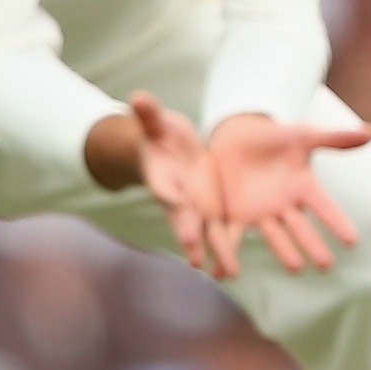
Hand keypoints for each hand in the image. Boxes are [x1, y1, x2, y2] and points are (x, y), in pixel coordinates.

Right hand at [119, 93, 223, 273]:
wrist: (172, 150)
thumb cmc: (161, 136)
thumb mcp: (157, 123)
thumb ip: (149, 114)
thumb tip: (137, 96)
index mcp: (163, 176)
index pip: (164, 187)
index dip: (169, 196)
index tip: (173, 204)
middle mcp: (178, 197)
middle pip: (184, 219)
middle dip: (190, 236)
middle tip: (195, 257)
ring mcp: (195, 206)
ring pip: (205, 232)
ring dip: (215, 252)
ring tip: (227, 274)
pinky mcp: (212, 209)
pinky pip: (221, 231)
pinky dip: (225, 250)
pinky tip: (233, 271)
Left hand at [198, 104, 368, 276]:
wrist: (237, 136)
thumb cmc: (274, 137)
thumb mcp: (303, 135)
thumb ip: (334, 138)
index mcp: (304, 188)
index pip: (326, 209)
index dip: (338, 224)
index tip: (353, 241)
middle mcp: (286, 206)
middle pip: (303, 229)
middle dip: (314, 246)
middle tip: (326, 265)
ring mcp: (262, 212)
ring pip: (275, 237)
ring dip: (285, 252)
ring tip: (296, 269)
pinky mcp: (236, 214)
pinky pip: (233, 236)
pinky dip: (229, 255)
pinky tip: (227, 274)